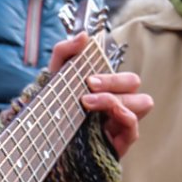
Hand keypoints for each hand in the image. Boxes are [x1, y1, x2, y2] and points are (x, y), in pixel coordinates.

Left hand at [47, 32, 153, 160]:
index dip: (112, 76)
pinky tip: (107, 116)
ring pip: (142, 103)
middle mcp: (117, 105)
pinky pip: (134, 130)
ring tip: (89, 104)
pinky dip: (125, 118)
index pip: (125, 78)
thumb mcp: (52, 78)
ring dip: (118, 99)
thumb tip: (84, 36)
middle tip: (89, 88)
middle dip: (114, 82)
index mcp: (108, 90)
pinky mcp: (117, 145)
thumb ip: (65, 51)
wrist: (39, 141)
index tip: (88, 80)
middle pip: (134, 84)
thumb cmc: (51, 108)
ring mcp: (119, 125)